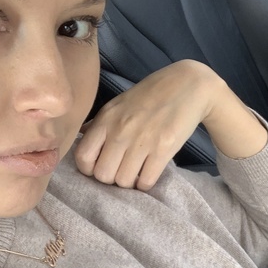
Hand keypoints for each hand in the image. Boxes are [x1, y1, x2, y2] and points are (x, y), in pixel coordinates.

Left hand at [74, 60, 266, 190]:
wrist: (187, 84)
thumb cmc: (149, 96)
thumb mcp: (118, 105)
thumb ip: (98, 124)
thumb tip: (80, 138)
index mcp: (106, 119)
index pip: (82, 157)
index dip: (89, 168)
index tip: (100, 165)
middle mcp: (121, 130)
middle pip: (102, 175)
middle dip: (110, 178)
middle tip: (120, 171)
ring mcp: (142, 140)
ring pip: (124, 181)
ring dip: (129, 182)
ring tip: (135, 172)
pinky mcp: (164, 148)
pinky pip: (146, 181)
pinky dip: (145, 183)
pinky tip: (148, 173)